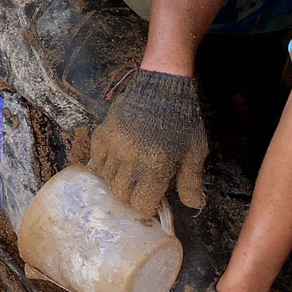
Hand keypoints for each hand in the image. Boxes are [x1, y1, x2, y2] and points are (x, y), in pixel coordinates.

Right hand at [88, 69, 206, 216]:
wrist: (163, 85)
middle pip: (120, 194)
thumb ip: (191, 182)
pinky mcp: (103, 133)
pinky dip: (104, 166)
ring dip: (118, 181)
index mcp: (155, 166)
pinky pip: (96, 160)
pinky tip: (117, 162)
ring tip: (131, 174)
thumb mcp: (195, 152)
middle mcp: (130, 159)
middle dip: (132, 197)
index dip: (147, 206)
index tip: (153, 201)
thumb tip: (193, 205)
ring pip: (106, 179)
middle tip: (142, 188)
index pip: (141, 203)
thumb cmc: (183, 120)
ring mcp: (114, 146)